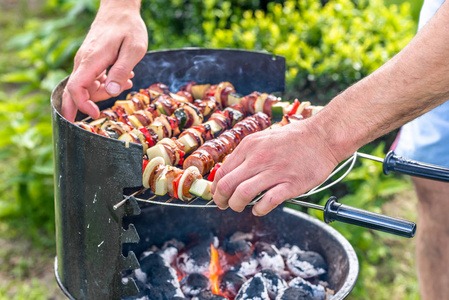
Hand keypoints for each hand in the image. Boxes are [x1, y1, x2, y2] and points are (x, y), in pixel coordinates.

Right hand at [61, 2, 147, 121]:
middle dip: (81, 108)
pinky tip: (123, 78)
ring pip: (87, 88)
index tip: (96, 114)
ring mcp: (86, 62)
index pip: (76, 88)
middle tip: (95, 119)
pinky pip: (92, 80)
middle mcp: (84, 62)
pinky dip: (106, 84)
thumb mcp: (133, 49)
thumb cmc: (129, 28)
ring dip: (105, 92)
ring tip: (127, 82)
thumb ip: (121, 70)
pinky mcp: (91, 62)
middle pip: (74, 92)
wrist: (120, 10)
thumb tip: (111, 91)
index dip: (82, 105)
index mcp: (92, 60)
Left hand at [211, 120, 339, 215]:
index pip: (222, 172)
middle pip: (227, 185)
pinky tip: (259, 209)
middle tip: (224, 205)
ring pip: (242, 194)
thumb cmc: (294, 139)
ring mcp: (274, 171)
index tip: (218, 195)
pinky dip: (259, 210)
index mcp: (249, 146)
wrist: (322, 136)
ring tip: (240, 207)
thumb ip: (247, 155)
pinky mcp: (290, 184)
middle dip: (221, 200)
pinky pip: (267, 202)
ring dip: (236, 205)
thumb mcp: (263, 139)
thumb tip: (231, 173)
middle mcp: (258, 158)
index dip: (216, 187)